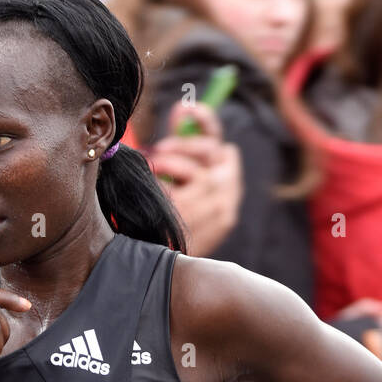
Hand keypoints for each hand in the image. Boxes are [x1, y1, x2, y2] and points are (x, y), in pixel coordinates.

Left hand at [143, 104, 241, 256]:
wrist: (178, 273)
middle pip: (208, 149)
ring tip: (151, 176)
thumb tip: (181, 110)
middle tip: (156, 151)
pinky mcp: (199, 221)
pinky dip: (160, 191)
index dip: (204, 121)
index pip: (220, 141)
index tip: (184, 107)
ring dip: (165, 167)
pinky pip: (174, 191)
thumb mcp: (182, 185)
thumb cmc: (173, 224)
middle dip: (179, 144)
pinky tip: (153, 200)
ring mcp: (217, 206)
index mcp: (227, 179)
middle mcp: (229, 190)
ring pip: (188, 168)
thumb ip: (182, 149)